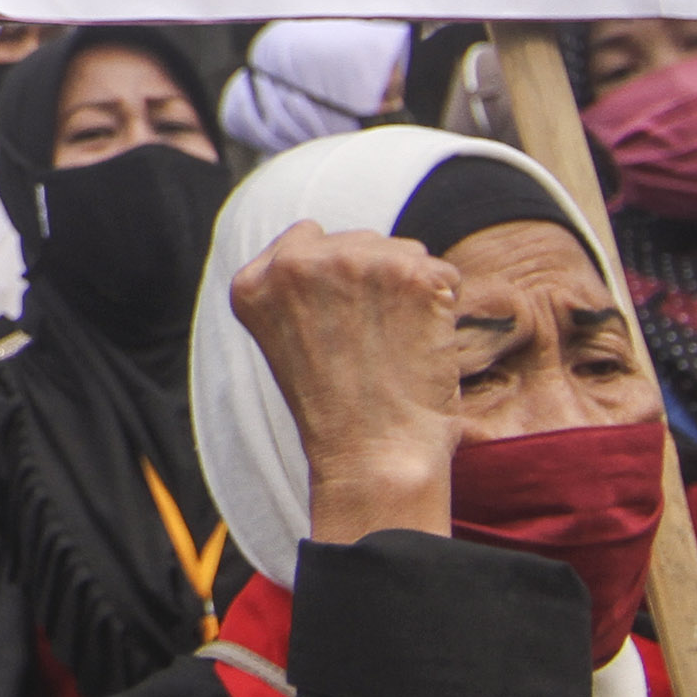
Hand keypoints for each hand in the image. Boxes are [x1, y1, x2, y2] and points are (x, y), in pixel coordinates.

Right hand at [227, 222, 464, 544]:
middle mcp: (296, 263)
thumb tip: (332, 244)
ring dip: (410, 291)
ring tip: (395, 347)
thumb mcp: (286, 340)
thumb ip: (296, 287)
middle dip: (375, 282)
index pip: (306, 239)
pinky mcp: (409, 273)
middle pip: (359, 241)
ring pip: (404, 251)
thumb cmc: (337, 413)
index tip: (337, 328)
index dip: (334, 283)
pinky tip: (421, 346)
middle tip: (370, 346)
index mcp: (253, 283)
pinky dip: (443, 308)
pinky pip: (444, 275)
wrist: (375, 457)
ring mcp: (352, 263)